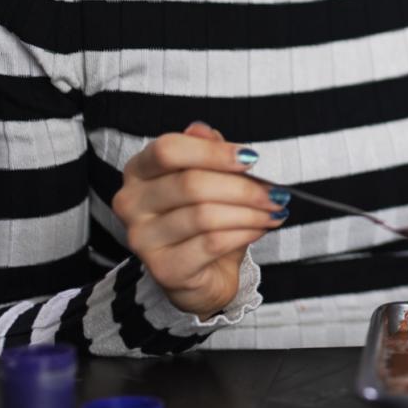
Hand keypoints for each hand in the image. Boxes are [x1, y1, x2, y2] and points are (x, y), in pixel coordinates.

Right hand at [112, 122, 285, 317]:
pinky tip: (259, 230)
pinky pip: (212, 243)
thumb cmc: (205, 221)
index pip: (168, 150)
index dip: (213, 152)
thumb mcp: (209, 180)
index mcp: (139, 171)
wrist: (203, 276)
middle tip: (277, 193)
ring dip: (250, 213)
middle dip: (243, 188)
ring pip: (204, 215)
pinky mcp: (164, 269)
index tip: (251, 158)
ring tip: (275, 212)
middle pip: (191, 184)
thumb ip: (205, 153)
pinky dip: (244, 234)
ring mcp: (142, 239)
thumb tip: (204, 130)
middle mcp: (131, 203)